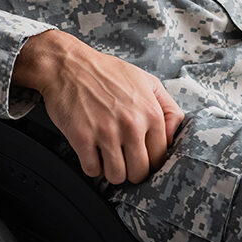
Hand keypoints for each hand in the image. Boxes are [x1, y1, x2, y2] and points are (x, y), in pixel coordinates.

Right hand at [12, 30, 183, 184]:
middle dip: (130, 169)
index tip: (139, 155)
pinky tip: (91, 149)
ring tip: (106, 153)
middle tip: (122, 156)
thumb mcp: (146, 81)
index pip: (159, 158)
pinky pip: (92, 171)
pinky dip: (91, 164)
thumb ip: (168, 109)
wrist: (69, 64)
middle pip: (139, 173)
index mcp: (151, 112)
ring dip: (110, 169)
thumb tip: (173, 137)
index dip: (149, 160)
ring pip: (116, 177)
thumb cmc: (107, 73)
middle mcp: (132, 124)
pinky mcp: (82, 138)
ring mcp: (106, 132)